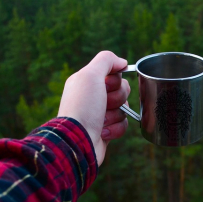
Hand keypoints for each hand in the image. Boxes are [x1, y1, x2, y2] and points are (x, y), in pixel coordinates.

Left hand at [58, 51, 129, 165]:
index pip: (113, 73)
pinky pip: (123, 124)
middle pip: (122, 89)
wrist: (78, 141)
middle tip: (104, 103)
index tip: (106, 85)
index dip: (115, 79)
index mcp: (87, 82)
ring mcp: (99, 114)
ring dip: (115, 115)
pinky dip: (115, 128)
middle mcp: (92, 97)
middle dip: (117, 97)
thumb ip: (106, 60)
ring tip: (101, 121)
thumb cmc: (82, 107)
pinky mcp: (105, 130)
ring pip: (124, 108)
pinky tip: (102, 132)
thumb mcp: (90, 75)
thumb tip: (122, 62)